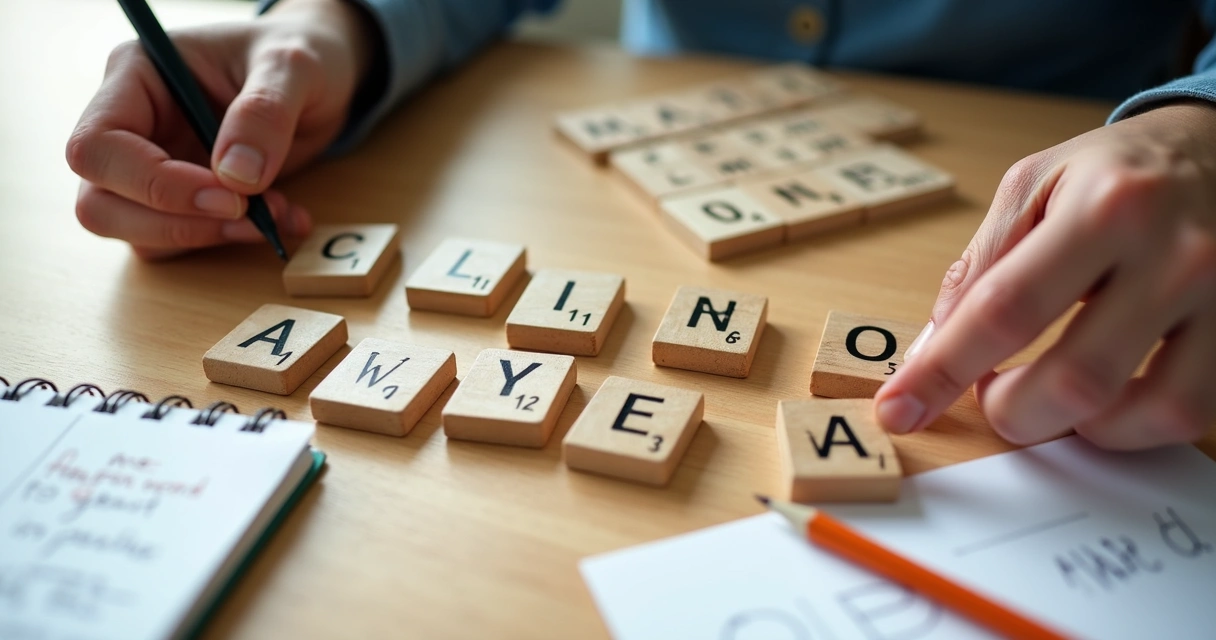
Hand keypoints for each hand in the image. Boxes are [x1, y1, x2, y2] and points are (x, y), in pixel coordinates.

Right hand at [67, 0, 377, 258]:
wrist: (320, 80)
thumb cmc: (294, 57)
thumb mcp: (294, 66)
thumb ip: (265, 112)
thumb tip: (236, 177)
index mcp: (135, 76)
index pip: (97, 147)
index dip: (154, 184)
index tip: (229, 196)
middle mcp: (130, 126)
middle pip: (99, 204)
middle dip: (178, 224)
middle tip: (251, 216)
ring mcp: (150, 168)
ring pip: (138, 234)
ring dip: (209, 238)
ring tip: (279, 213)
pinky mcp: (180, 200)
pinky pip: (184, 241)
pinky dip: (230, 242)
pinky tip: (282, 219)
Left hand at [874, 102, 1215, 449]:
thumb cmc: (1118, 171)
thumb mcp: (1034, 184)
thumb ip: (978, 266)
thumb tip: (928, 351)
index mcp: (1106, 208)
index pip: (1003, 309)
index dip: (941, 371)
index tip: (898, 411)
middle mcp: (1174, 255)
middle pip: (1073, 380)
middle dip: (1010, 411)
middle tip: (993, 392)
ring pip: (1139, 414)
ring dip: (1071, 426)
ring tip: (1049, 390)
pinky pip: (1188, 415)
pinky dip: (1129, 426)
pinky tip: (1105, 397)